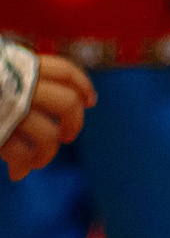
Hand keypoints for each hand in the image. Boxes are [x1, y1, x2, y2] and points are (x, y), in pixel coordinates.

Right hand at [1, 56, 95, 179]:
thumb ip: (17, 78)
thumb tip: (46, 100)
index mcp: (19, 66)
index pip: (63, 70)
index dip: (82, 85)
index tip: (90, 101)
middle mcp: (19, 86)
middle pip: (66, 104)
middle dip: (73, 123)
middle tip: (67, 135)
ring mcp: (10, 109)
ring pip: (48, 135)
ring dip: (47, 153)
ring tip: (39, 160)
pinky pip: (21, 154)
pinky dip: (24, 165)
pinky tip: (17, 171)